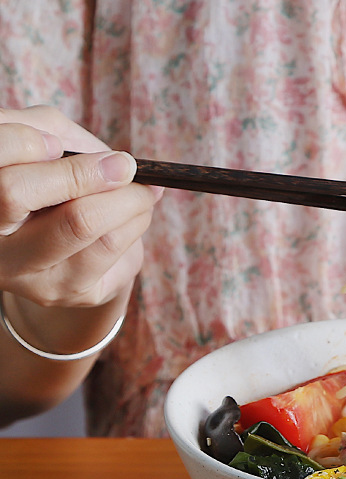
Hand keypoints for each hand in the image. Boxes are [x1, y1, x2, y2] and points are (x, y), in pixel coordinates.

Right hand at [0, 106, 161, 307]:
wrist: (76, 250)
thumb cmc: (55, 184)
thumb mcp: (43, 151)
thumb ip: (53, 134)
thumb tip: (111, 160)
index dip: (21, 144)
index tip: (56, 142)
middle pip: (14, 193)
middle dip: (80, 172)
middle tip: (124, 165)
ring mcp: (23, 273)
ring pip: (78, 224)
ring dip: (126, 199)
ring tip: (144, 189)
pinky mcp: (65, 291)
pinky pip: (109, 248)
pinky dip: (135, 221)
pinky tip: (141, 211)